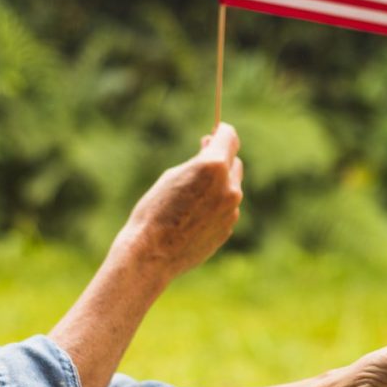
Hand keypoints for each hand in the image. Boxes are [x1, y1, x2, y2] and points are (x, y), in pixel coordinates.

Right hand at [111, 122, 243, 283]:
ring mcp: (232, 209)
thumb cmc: (154, 210)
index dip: (221, 132)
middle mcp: (229, 187)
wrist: (152, 254)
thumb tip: (213, 148)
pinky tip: (192, 217)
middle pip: (234, 162)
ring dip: (217, 186)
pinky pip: (226, 208)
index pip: (229, 136)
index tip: (215, 133)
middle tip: (200, 161)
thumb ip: (199, 162)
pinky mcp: (229, 227)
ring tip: (189, 197)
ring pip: (231, 187)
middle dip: (221, 160)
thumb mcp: (173, 176)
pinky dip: (215, 206)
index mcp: (214, 167)